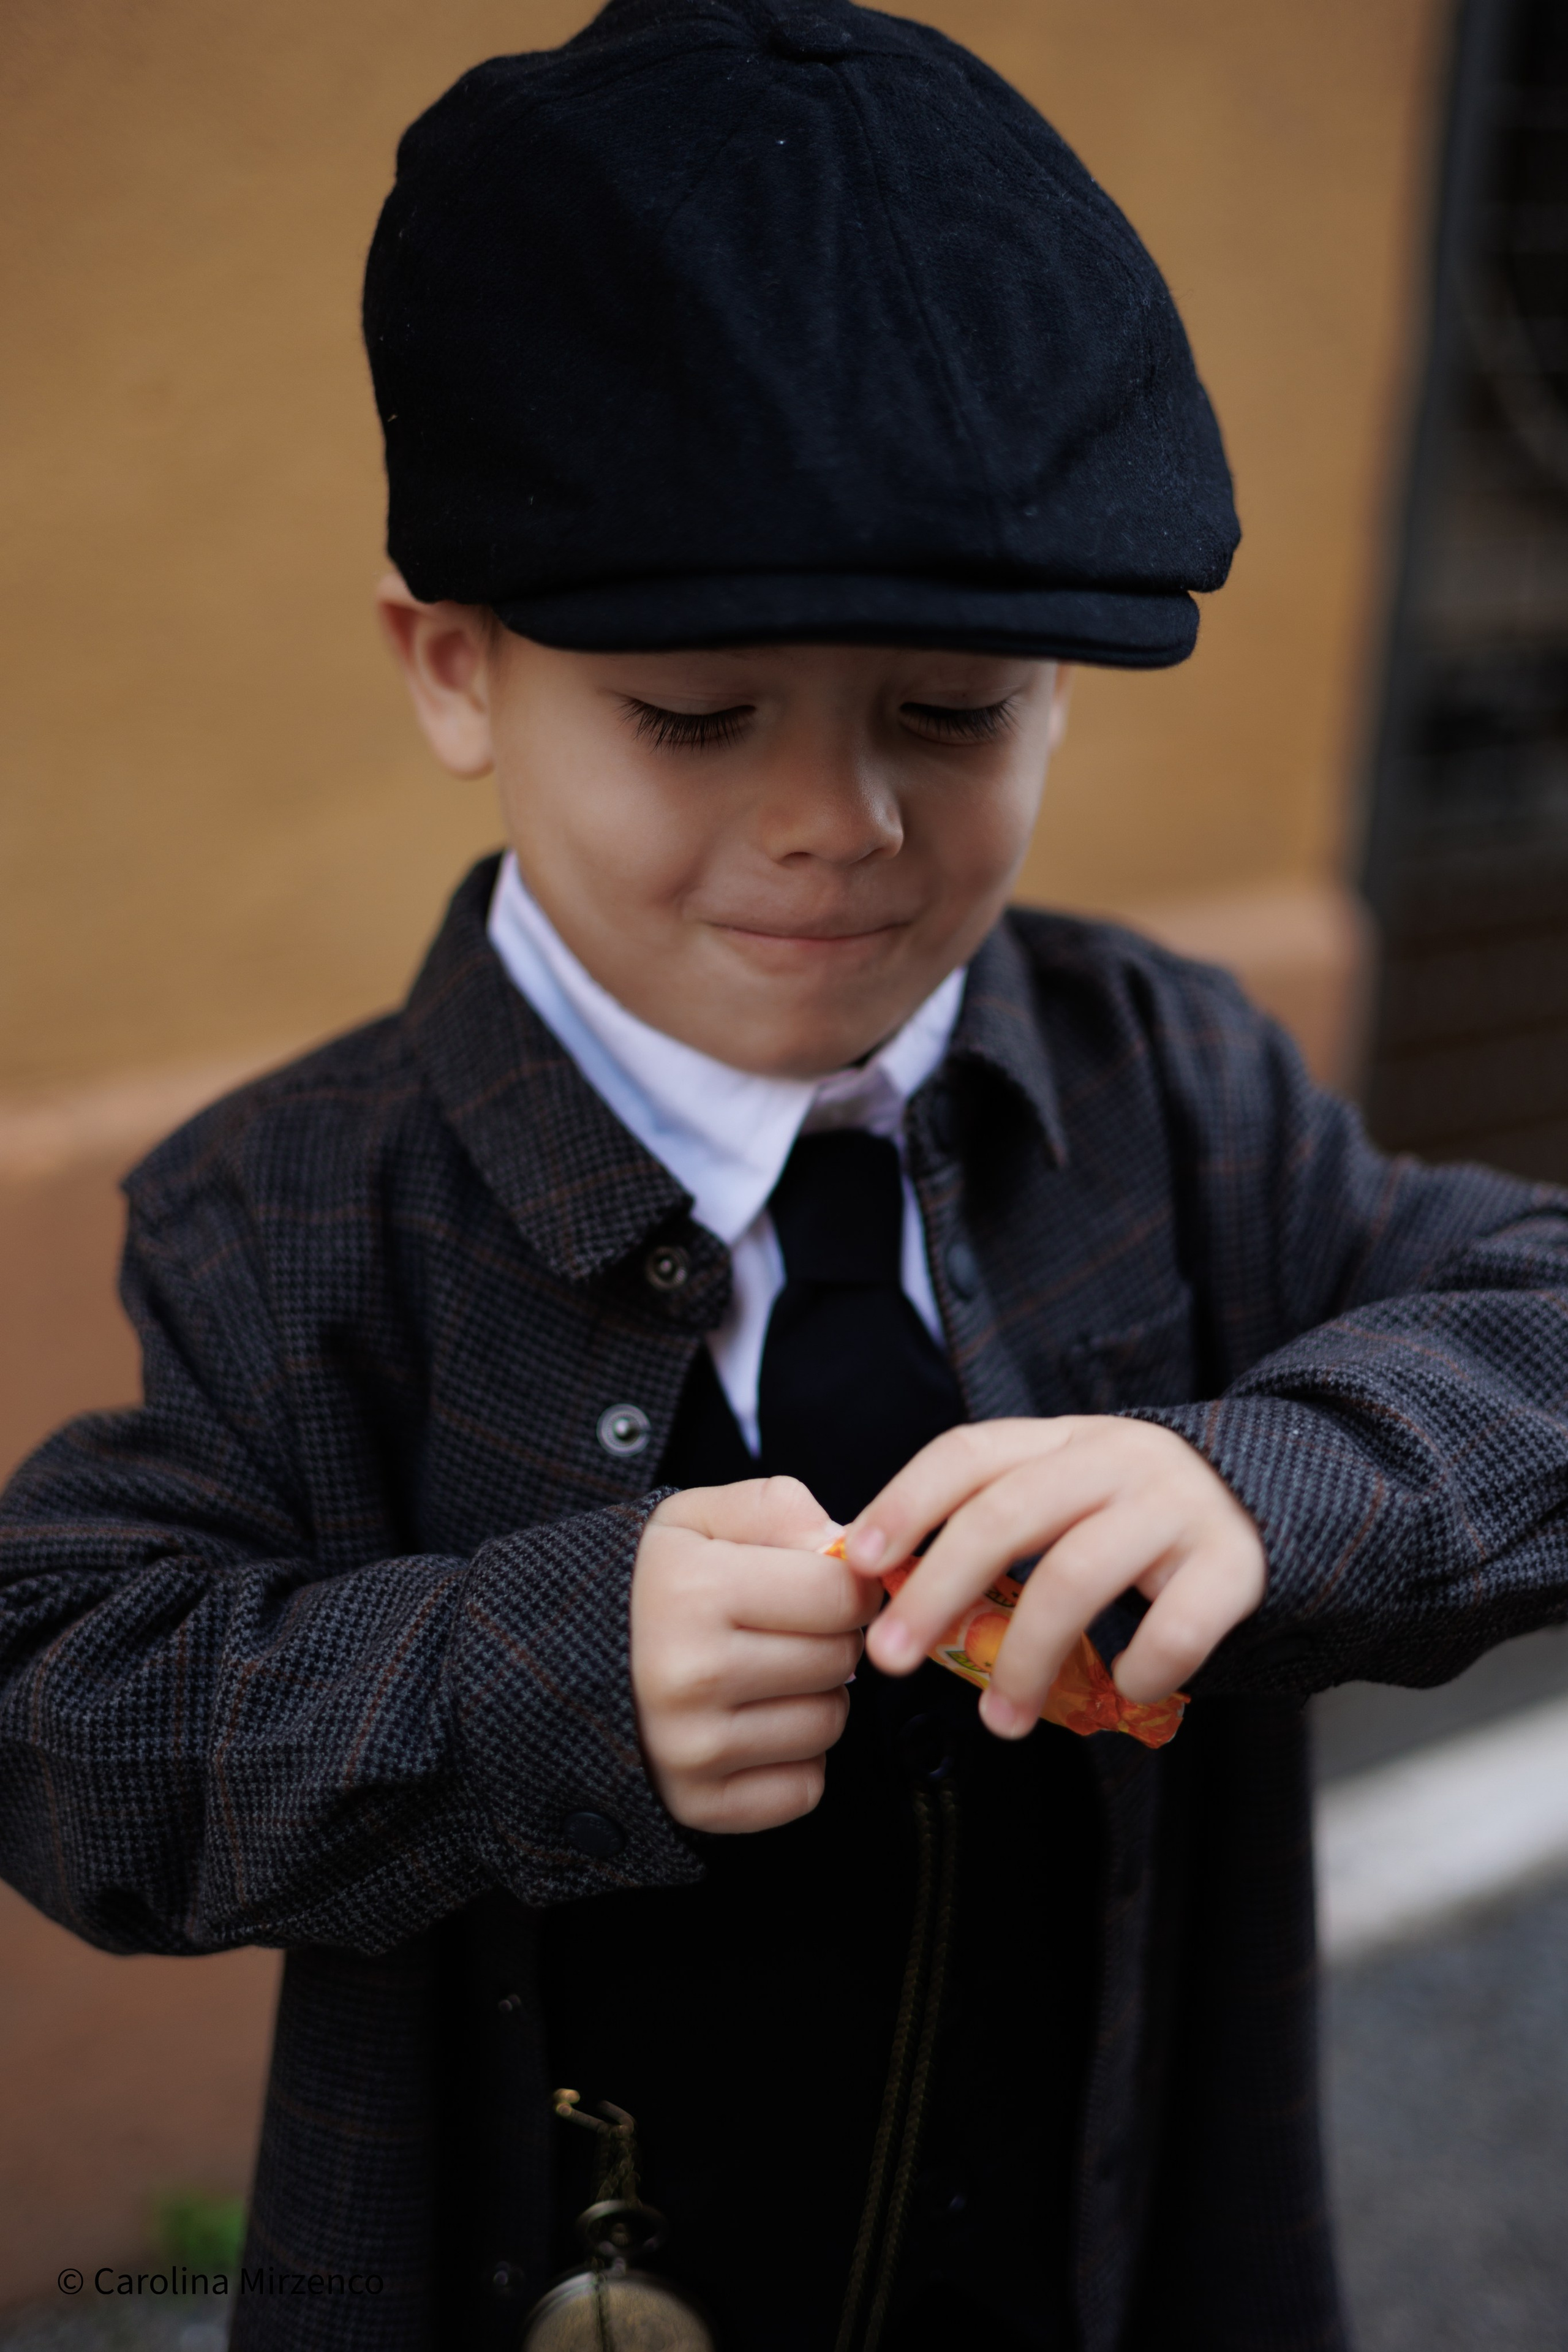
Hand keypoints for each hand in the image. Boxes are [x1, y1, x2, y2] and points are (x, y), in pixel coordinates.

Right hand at [631, 1478, 875, 1831]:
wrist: (556, 1662)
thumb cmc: (645, 1584)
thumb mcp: (696, 1518)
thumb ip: (777, 1509)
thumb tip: (846, 1553)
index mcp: (692, 1592)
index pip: (840, 1594)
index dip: (844, 1583)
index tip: (818, 1582)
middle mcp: (690, 1676)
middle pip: (840, 1658)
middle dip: (827, 1636)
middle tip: (781, 1628)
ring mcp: (692, 1750)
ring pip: (829, 1723)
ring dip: (813, 1696)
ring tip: (761, 1675)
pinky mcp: (697, 1805)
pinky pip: (804, 1788)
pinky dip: (793, 1759)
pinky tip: (750, 1725)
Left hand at [843, 1419, 1265, 1737]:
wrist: (1279, 1499)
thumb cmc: (1135, 1519)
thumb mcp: (1065, 1496)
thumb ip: (991, 1525)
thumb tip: (876, 1582)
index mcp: (1061, 1440)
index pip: (967, 1452)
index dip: (906, 1503)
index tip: (855, 1562)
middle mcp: (1116, 1457)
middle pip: (1006, 1515)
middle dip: (937, 1590)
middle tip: (891, 1657)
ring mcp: (1178, 1505)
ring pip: (1077, 1576)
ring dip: (1024, 1658)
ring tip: (998, 1720)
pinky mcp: (1236, 1563)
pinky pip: (1175, 1626)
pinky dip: (1139, 1668)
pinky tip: (1123, 1689)